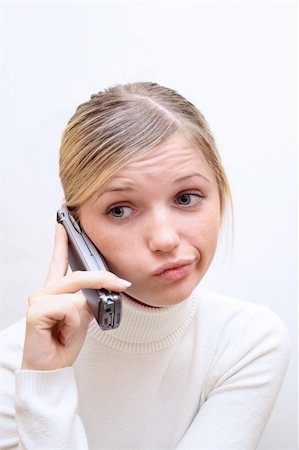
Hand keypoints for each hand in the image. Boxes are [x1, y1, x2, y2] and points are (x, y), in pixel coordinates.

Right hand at [21, 223, 130, 370]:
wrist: (50, 368)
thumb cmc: (64, 341)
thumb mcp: (83, 315)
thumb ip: (88, 296)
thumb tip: (103, 286)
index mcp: (55, 289)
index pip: (60, 259)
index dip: (62, 239)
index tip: (64, 220)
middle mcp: (45, 290)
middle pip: (80, 276)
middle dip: (104, 281)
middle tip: (122, 286)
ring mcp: (39, 298)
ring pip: (78, 295)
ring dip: (80, 318)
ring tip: (67, 330)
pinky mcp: (37, 310)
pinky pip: (71, 308)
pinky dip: (73, 324)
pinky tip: (60, 332)